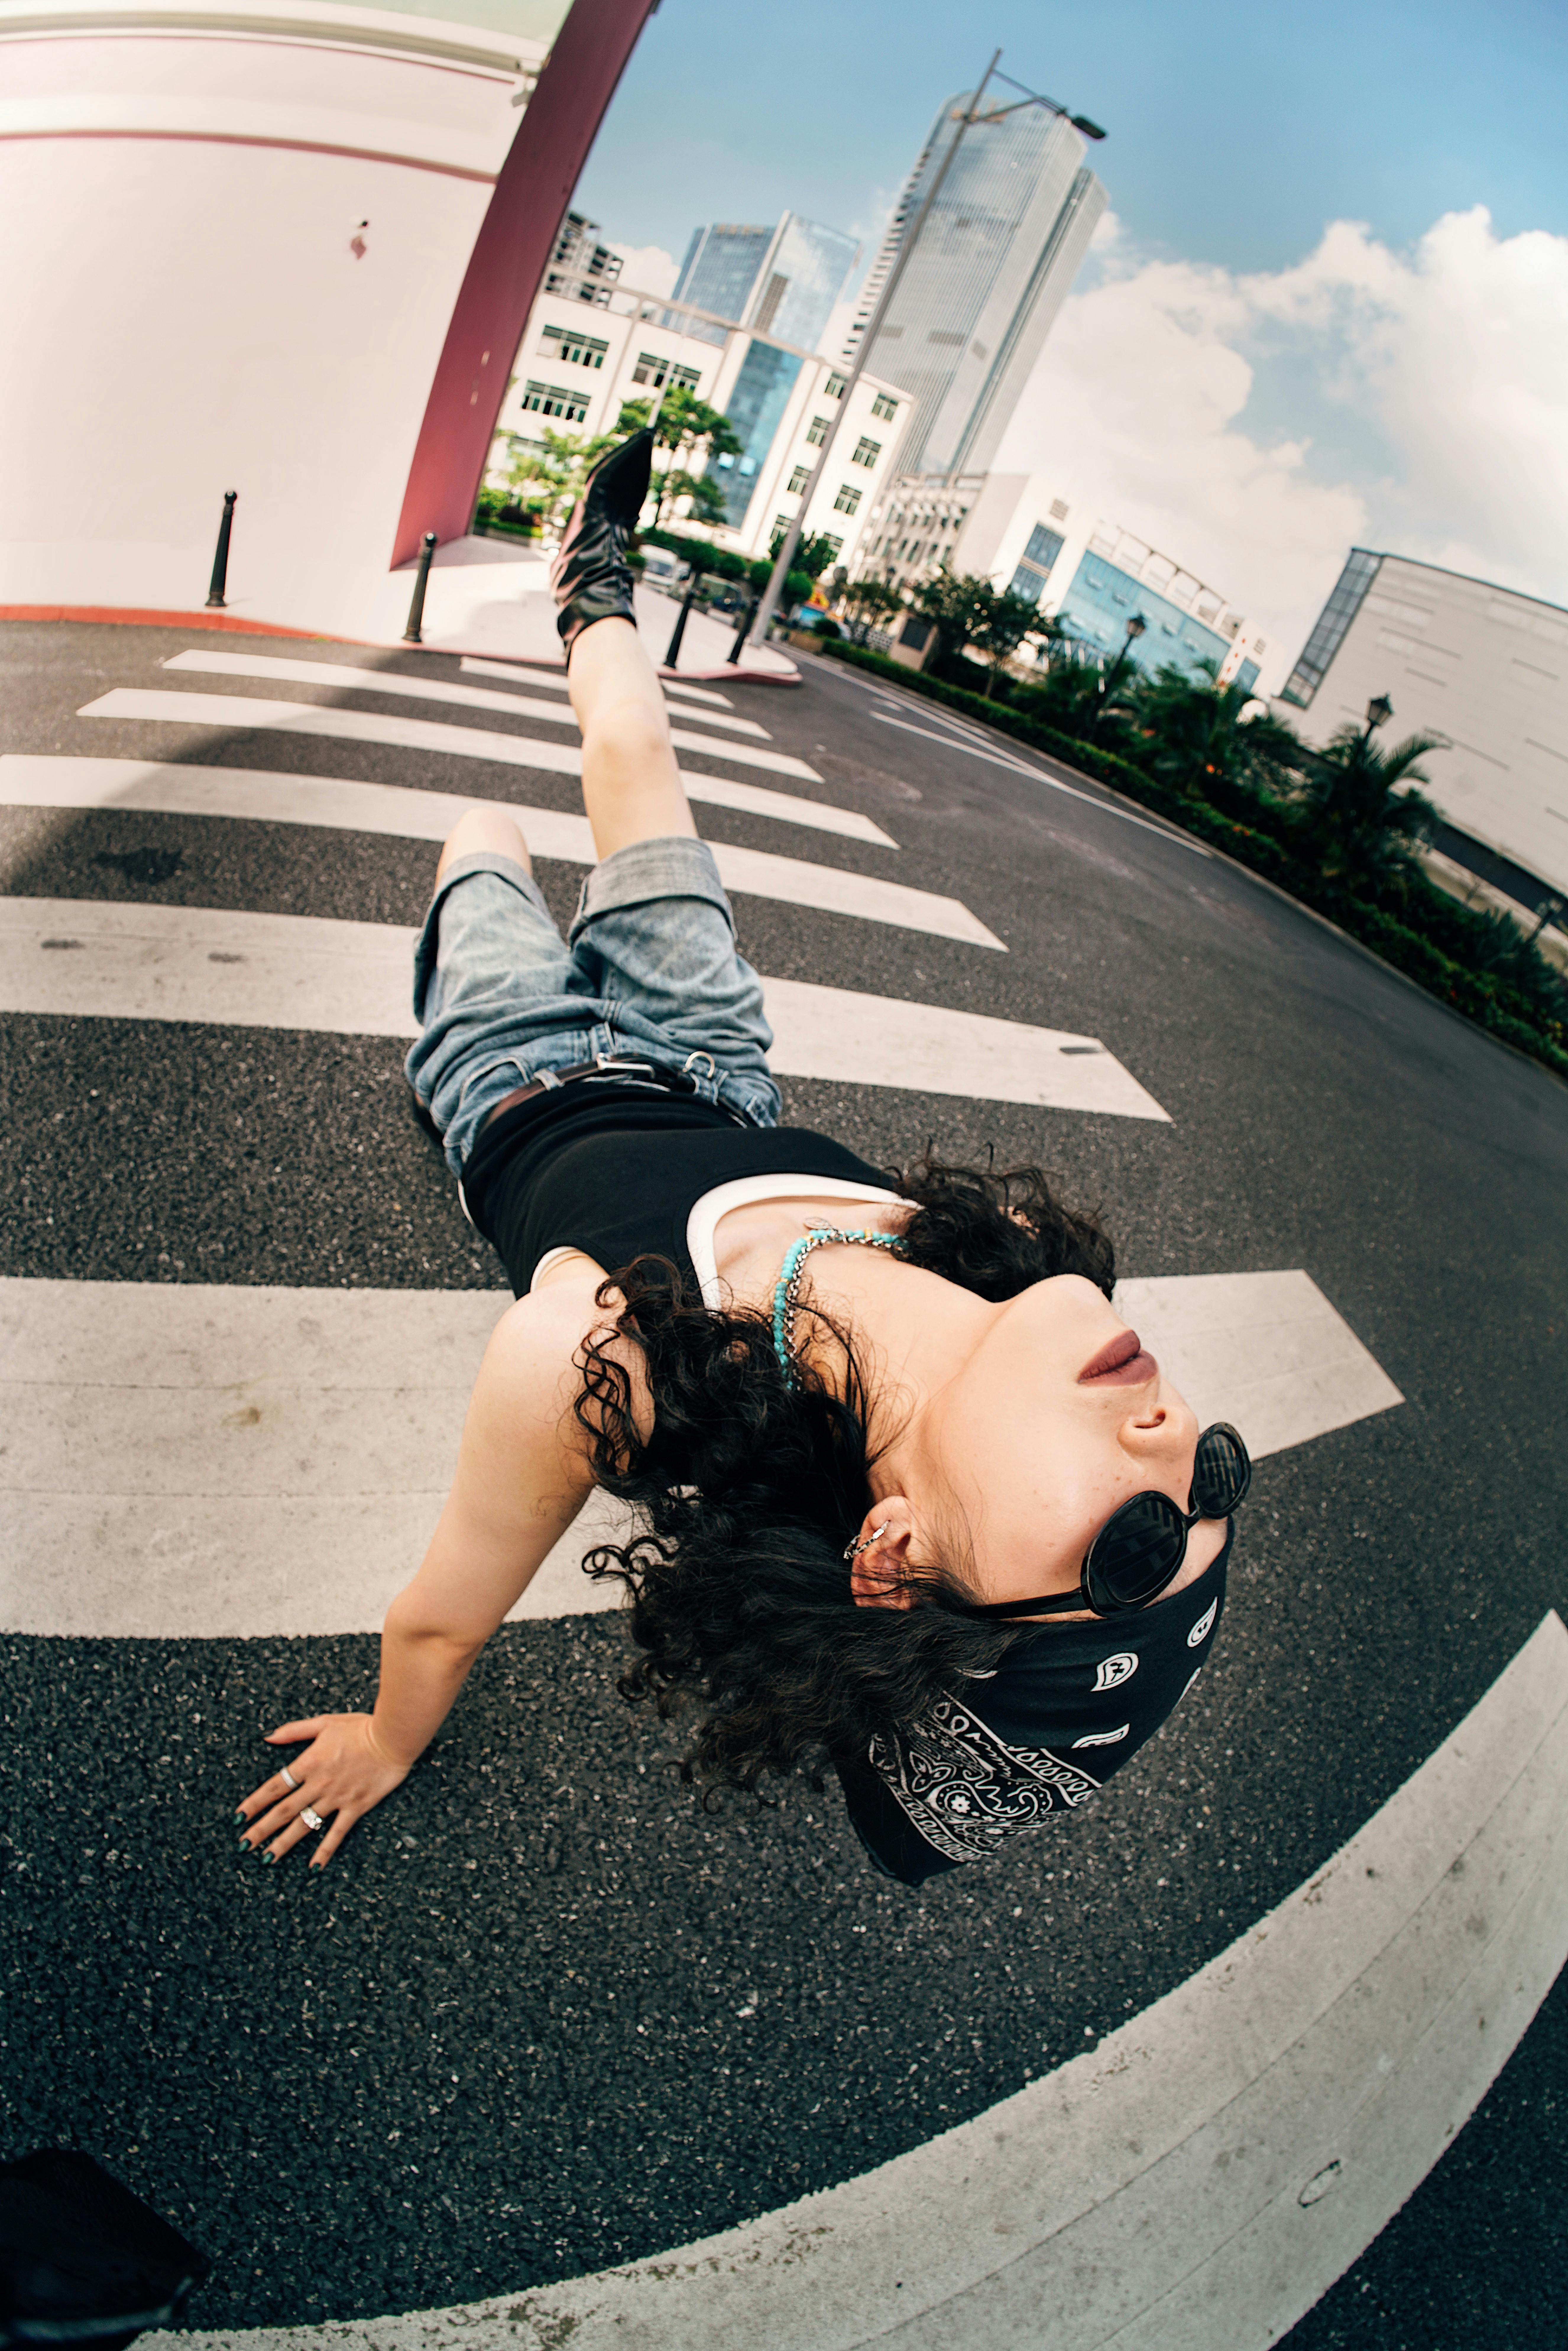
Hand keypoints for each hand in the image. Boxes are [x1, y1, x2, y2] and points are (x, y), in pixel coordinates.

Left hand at [236, 1714, 410, 1868]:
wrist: (392, 1737)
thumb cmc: (360, 1727)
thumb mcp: (325, 1722)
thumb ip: (295, 1731)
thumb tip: (268, 1737)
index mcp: (309, 1763)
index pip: (275, 1786)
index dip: (254, 1803)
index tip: (239, 1816)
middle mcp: (319, 1784)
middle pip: (284, 1810)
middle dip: (261, 1829)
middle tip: (243, 1845)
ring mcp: (337, 1798)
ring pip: (305, 1824)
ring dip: (284, 1843)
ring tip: (266, 1858)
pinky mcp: (356, 1807)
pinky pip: (337, 1833)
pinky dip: (325, 1850)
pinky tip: (314, 1866)